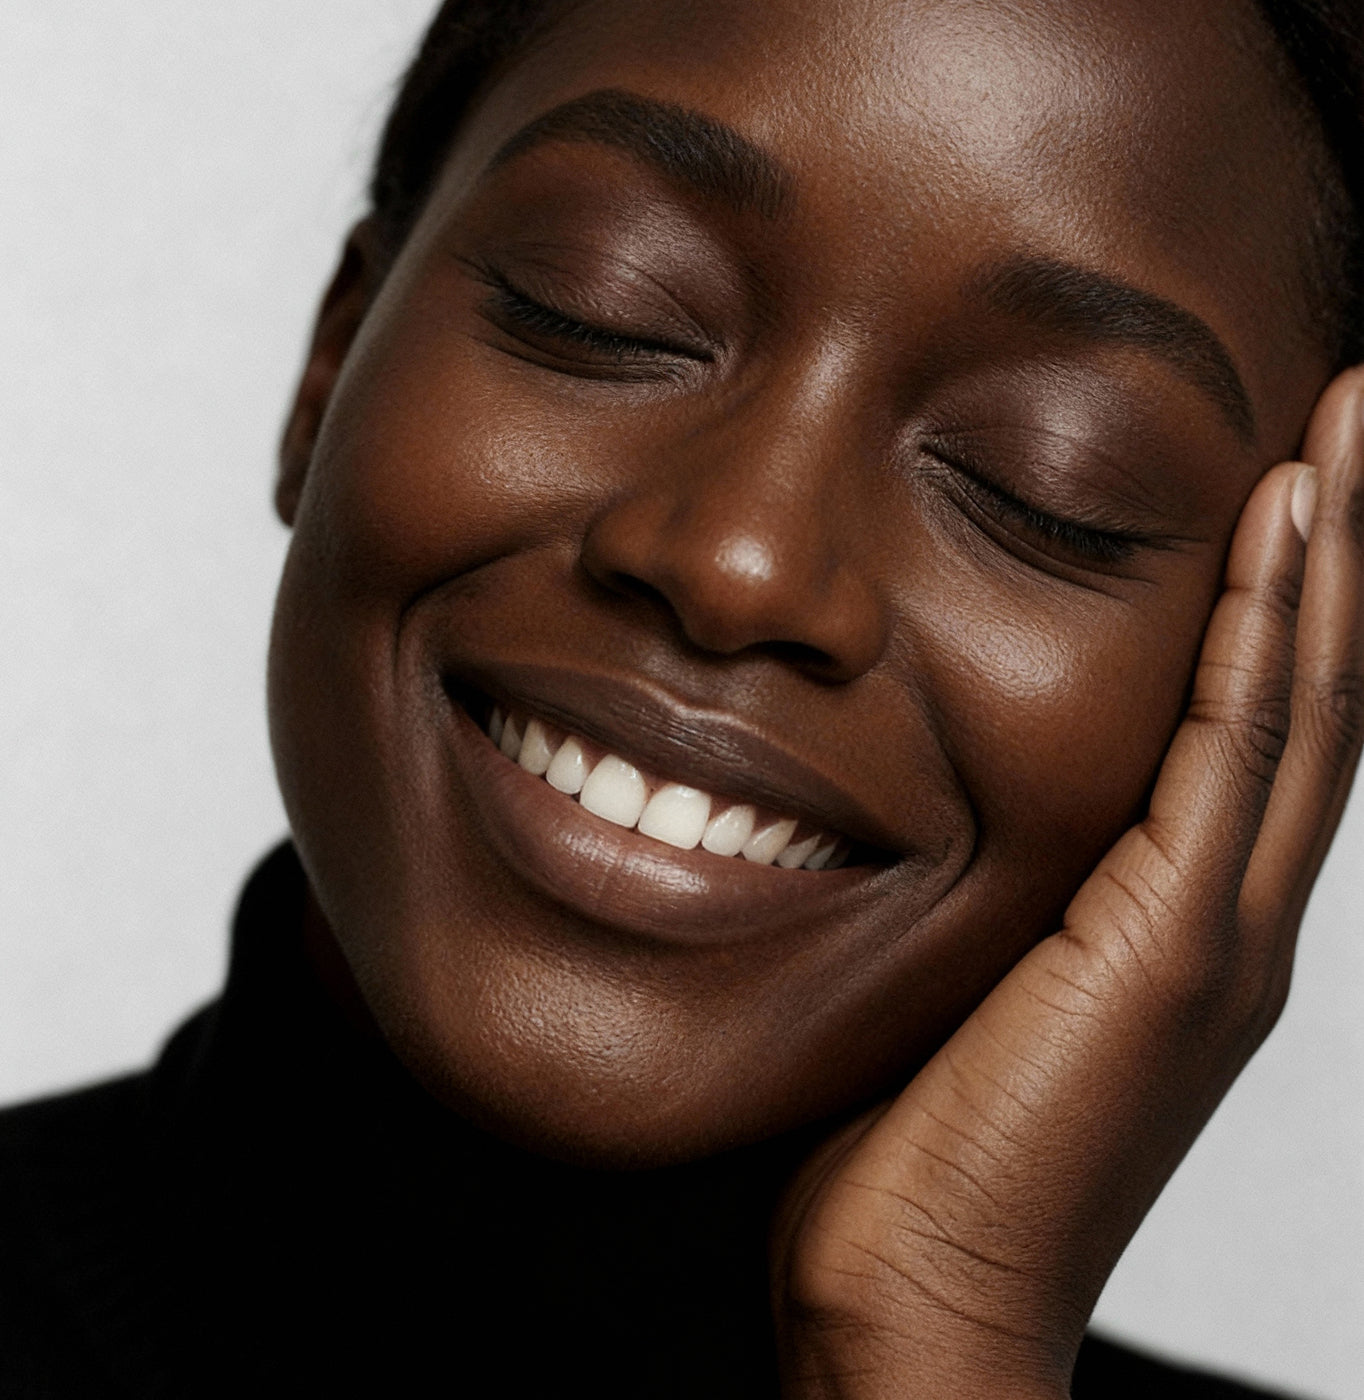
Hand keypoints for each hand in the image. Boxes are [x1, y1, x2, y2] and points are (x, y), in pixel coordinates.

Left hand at [772, 368, 1363, 1399]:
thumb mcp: (972, 983)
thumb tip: (938, 804)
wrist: (926, 1295)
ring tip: (1352, 430)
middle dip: (1344, 551)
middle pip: (1312, 696)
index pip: (1258, 729)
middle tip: (1362, 415)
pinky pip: (1233, 755)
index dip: (1290, 603)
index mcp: (1180, 924)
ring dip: (1329, 563)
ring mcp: (1215, 935)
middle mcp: (1226, 919)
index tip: (1293, 483)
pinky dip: (1267, 637)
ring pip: (1301, 708)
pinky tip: (1284, 530)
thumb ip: (1000, 893)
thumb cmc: (926, 1153)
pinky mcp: (1170, 951)